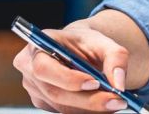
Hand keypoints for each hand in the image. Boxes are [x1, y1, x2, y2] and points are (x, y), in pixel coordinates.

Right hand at [14, 20, 132, 112]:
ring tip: (115, 102)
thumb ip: (116, 58)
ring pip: (61, 106)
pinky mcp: (42, 101)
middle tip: (117, 101)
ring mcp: (33, 87)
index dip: (67, 79)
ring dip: (90, 108)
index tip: (95, 82)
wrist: (78, 50)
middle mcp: (29, 67)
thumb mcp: (103, 42)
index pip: (44, 67)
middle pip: (55, 93)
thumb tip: (119, 84)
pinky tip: (102, 104)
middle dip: (88, 100)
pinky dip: (86, 111)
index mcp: (38, 44)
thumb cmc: (86, 43)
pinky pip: (64, 111)